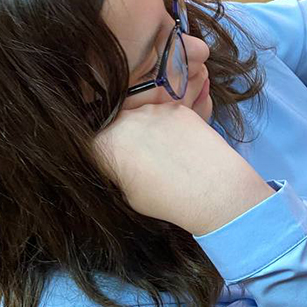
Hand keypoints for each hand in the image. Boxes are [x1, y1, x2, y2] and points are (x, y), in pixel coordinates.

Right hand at [94, 102, 271, 233]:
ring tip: (170, 154)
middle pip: (120, 126)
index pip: (97, 145)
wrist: (209, 189)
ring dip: (152, 132)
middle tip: (148, 159)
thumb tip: (120, 161)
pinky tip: (184, 145)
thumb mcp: (127, 193)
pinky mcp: (176, 107)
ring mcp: (151, 110)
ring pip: (145, 119)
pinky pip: (168, 115)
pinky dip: (173, 128)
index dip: (109, 156)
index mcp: (103, 144)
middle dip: (130, 140)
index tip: (122, 166)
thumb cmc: (166, 199)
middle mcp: (123, 121)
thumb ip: (118, 170)